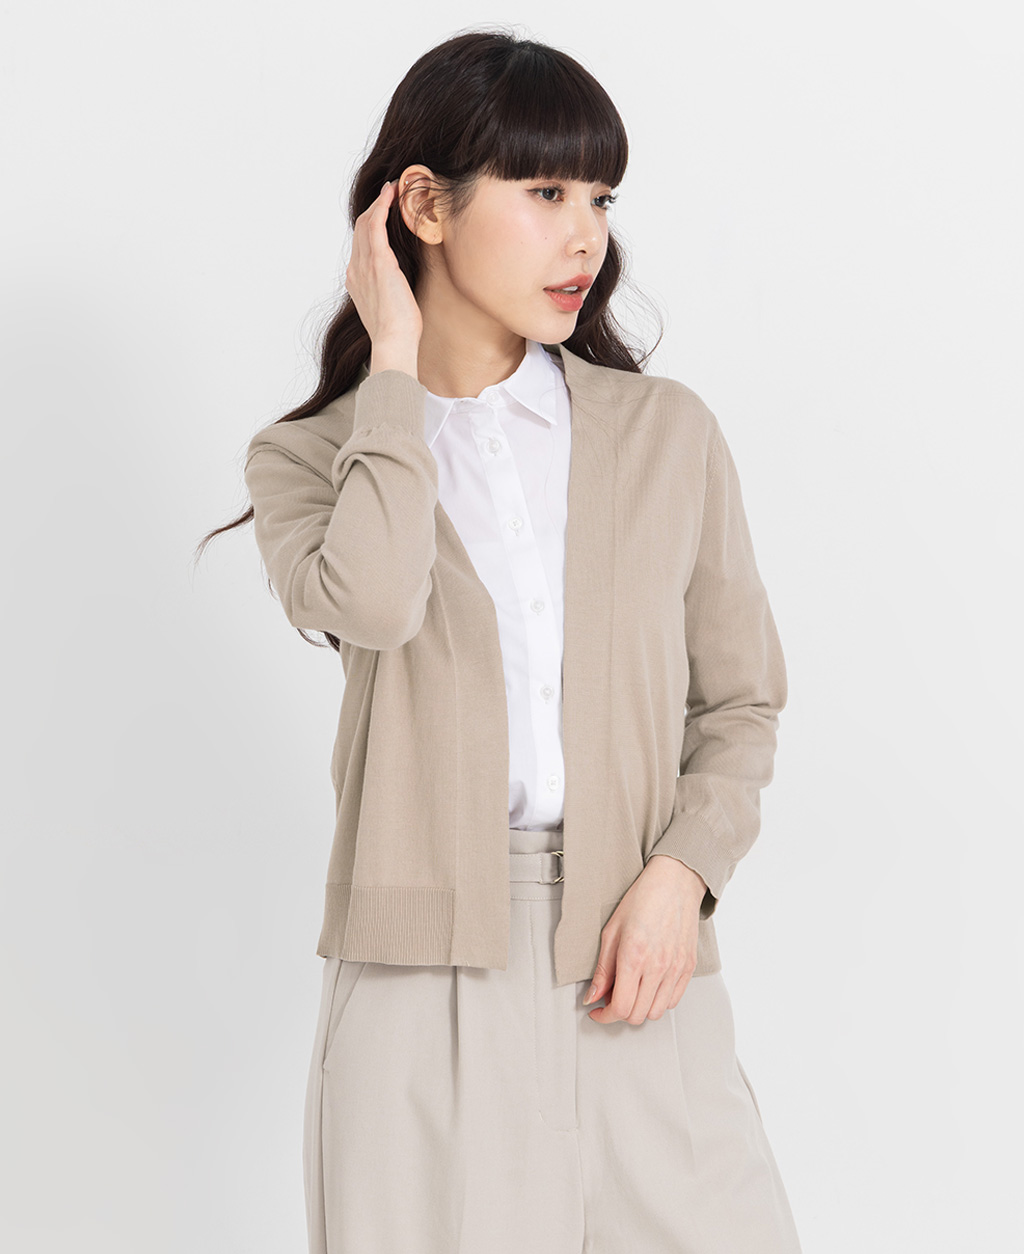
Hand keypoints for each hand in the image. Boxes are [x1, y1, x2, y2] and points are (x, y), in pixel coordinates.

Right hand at [345, 179, 422, 356]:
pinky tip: (392, 195)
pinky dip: (382, 206)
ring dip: (379, 203)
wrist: (393, 341)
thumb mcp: (389, 308)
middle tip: (390, 194)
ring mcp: (364, 265)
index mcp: (356, 281)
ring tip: (394, 190)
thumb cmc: (397, 332)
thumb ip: (388, 291)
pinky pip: (375, 225)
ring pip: (366, 223)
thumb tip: (399, 285)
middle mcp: (355, 270)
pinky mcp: (378, 262)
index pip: (360, 245)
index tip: (384, 213)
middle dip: (374, 208)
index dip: (371, 225)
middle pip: (360, 229)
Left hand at [582, 856, 706, 1024]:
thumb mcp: (611, 931)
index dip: (605, 1016)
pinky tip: (649, 987)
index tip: (597, 1011)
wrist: (674, 882)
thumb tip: (592, 996)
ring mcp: (676, 969)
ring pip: (656, 1012)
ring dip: (640, 1009)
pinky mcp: (688, 967)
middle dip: (619, 1013)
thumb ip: (602, 969)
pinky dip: (659, 1001)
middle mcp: (658, 967)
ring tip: (631, 992)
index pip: (620, 1008)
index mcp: (634, 956)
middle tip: (611, 999)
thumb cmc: (642, 899)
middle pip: (638, 1015)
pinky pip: (673, 1000)